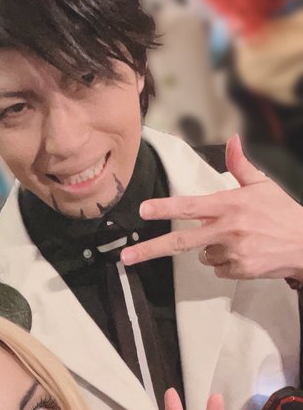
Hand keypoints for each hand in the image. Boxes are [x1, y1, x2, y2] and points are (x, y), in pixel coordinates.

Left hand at [120, 135, 302, 280]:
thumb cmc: (282, 212)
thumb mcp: (262, 185)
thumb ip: (240, 165)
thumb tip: (233, 139)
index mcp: (228, 205)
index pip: (190, 206)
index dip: (165, 208)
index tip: (144, 210)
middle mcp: (226, 229)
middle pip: (180, 242)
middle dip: (151, 249)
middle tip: (127, 256)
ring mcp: (231, 252)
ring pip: (202, 254)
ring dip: (210, 249)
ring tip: (237, 239)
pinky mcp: (238, 270)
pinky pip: (218, 269)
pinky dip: (225, 263)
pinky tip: (243, 253)